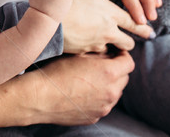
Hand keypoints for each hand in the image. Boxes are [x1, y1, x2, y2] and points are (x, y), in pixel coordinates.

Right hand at [16, 51, 133, 125]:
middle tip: (100, 65)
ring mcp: (104, 107)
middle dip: (116, 70)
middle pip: (124, 78)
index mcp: (109, 72)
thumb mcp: (78, 55)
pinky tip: (82, 93)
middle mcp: (111, 92)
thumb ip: (98, 53)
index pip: (129, 62)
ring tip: (89, 80)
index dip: (123, 56)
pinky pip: (103, 105)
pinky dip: (98, 98)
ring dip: (108, 85)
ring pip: (114, 93)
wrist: (40, 97)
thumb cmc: (55, 72)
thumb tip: (108, 52)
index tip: (114, 53)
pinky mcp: (95, 117)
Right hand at [62, 0, 153, 53]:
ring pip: (111, 49)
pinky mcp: (84, 51)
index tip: (149, 30)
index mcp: (112, 15)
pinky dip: (93, 48)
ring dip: (112, 46)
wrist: (51, 20)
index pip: (134, 23)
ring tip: (110, 43)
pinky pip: (94, 52)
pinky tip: (88, 44)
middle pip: (128, 42)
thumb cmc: (69, 1)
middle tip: (135, 41)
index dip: (143, 27)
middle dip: (132, 41)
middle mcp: (109, 32)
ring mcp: (97, 43)